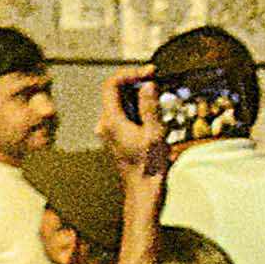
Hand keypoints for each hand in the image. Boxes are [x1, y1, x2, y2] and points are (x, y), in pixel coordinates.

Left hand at [93, 69, 172, 183]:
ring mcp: (109, 131)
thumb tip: (147, 85)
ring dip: (138, 94)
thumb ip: (150, 107)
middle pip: (115, 92)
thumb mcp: (155, 133)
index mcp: (111, 121)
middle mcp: (105, 124)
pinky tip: (153, 111)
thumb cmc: (149, 166)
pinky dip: (136, 106)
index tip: (150, 72)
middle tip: (157, 79)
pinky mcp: (116, 136)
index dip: (130, 74)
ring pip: (120, 102)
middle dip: (135, 82)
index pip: (111, 85)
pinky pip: (123, 114)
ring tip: (159, 94)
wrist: (143, 191)